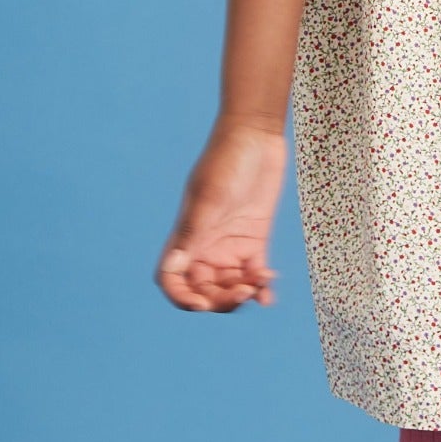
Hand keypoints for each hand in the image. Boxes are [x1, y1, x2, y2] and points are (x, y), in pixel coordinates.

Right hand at [156, 118, 287, 310]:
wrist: (255, 136)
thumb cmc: (226, 160)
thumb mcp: (209, 199)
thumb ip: (192, 234)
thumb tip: (173, 266)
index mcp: (186, 238)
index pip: (173, 279)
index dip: (182, 297)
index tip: (201, 305)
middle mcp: (205, 246)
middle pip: (205, 289)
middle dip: (221, 299)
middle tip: (244, 291)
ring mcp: (230, 244)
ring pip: (230, 286)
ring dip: (243, 293)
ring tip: (260, 283)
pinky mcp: (254, 239)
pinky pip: (253, 273)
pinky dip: (260, 287)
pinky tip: (268, 293)